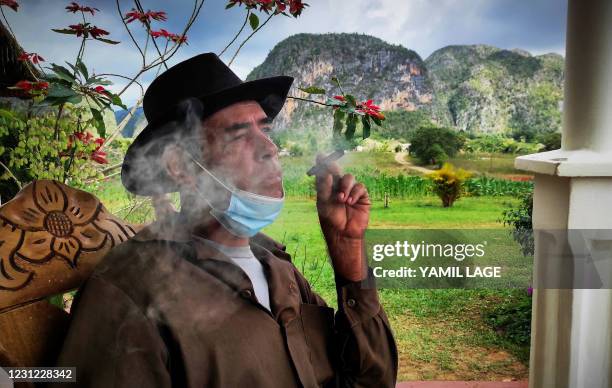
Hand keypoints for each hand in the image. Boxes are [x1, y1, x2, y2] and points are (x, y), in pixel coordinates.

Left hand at [314, 153, 370, 280]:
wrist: (343, 233)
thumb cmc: (331, 219)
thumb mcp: (323, 202)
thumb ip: (324, 187)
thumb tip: (326, 171)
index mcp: (327, 187)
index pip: (325, 172)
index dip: (323, 163)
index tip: (320, 155)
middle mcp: (339, 187)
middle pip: (337, 171)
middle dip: (333, 167)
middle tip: (330, 165)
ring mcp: (350, 190)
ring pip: (349, 177)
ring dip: (345, 186)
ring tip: (341, 199)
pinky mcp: (361, 196)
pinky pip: (359, 187)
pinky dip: (354, 193)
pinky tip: (350, 202)